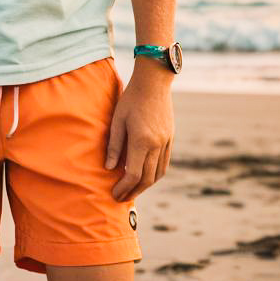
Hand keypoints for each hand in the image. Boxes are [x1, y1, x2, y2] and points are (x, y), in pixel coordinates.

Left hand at [104, 72, 173, 201]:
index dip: (123, 188)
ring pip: (157, 174)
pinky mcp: (170, 139)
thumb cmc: (131, 98)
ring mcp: (166, 142)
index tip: (114, 194)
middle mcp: (156, 145)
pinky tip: (145, 176)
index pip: (132, 174)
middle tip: (121, 198)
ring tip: (132, 190)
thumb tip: (109, 168)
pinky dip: (154, 175)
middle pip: (146, 179)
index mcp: (141, 140)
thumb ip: (113, 145)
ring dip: (145, 186)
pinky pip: (164, 164)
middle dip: (133, 192)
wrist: (154, 82)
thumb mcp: (117, 119)